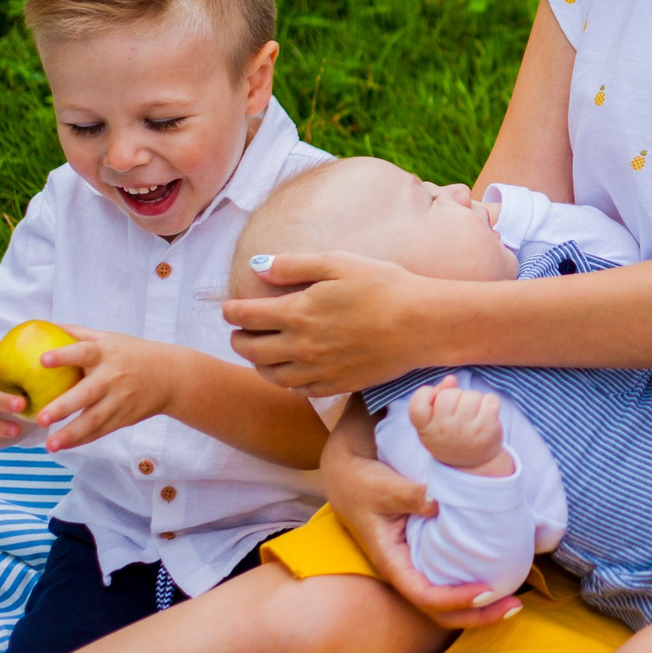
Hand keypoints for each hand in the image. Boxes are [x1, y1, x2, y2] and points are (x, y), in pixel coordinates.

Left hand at [33, 327, 187, 450]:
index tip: (42, 360)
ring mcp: (119, 400)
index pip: (83, 353)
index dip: (63, 355)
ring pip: (93, 420)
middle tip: (40, 418)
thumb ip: (78, 334)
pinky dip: (81, 440)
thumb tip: (45, 325)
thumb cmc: (132, 354)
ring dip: (71, 433)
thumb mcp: (109, 338)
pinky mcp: (124, 418)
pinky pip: (100, 431)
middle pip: (86, 394)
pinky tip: (63, 445)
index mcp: (106, 354)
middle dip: (63, 407)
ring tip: (49, 445)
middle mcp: (112, 378)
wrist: (172, 376)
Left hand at [222, 252, 438, 396]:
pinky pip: (298, 390)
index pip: (245, 316)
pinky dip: (286, 380)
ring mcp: (317, 370)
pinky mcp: (336, 386)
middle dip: (238, 339)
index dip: (231, 311)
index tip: (229, 308)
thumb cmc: (384, 287)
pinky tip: (292, 370)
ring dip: (258, 363)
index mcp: (297, 312)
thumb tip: (258, 266)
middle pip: (250, 350)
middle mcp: (300, 346)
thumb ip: (294, 265)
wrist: (422, 325)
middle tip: (240, 332)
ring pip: (270, 375)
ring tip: (261, 353)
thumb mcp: (338, 263)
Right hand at [322, 418, 523, 629]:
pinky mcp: (426, 553)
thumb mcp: (383, 487)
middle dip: (478, 615)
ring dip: (480, 606)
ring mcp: (416, 565)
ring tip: (514, 600)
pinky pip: (450, 577)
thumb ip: (411, 494)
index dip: (455, 599)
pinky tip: (500, 575)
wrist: (347, 473)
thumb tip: (439, 502)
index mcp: (391, 561)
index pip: (423, 595)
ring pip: (446, 600)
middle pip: (440, 610)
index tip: (486, 590)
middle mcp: (405, 570)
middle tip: (514, 605)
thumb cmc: (361, 481)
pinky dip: (474, 581)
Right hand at [407, 380, 511, 475]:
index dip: (426, 394)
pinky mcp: (487, 429)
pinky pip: (490, 399)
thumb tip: (450, 379)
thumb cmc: (449, 435)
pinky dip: (490, 403)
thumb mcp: (433, 422)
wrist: (472, 465)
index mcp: (425, 428)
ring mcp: (466, 431)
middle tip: (458, 412)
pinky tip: (486, 415)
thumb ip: (436, 396)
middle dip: (456, 397)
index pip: (418, 403)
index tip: (434, 401)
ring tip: (472, 415)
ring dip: (474, 400)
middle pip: (449, 394)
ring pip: (471, 395)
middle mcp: (443, 431)